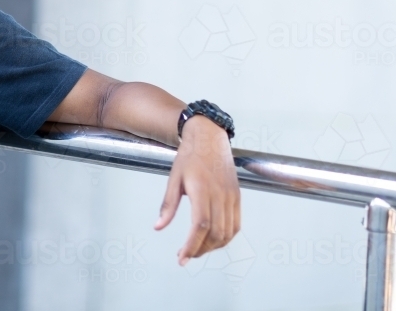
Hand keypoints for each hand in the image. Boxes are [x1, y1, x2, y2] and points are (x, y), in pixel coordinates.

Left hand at [153, 115, 240, 265]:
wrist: (210, 138)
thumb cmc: (190, 156)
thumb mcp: (174, 179)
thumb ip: (168, 205)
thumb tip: (158, 226)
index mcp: (202, 189)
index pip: (200, 225)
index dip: (192, 245)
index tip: (182, 257)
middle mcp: (220, 195)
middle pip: (215, 233)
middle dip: (200, 250)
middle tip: (186, 255)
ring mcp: (231, 197)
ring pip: (227, 233)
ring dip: (213, 247)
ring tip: (197, 250)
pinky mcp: (237, 197)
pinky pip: (236, 225)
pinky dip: (226, 238)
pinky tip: (213, 240)